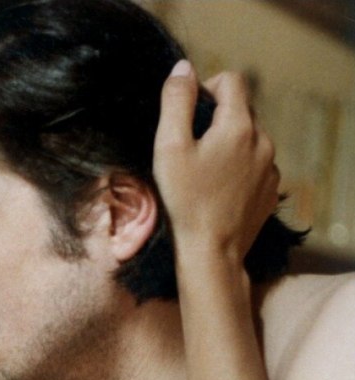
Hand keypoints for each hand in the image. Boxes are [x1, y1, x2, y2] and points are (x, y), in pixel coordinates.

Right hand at [154, 60, 279, 265]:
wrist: (212, 250)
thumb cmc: (185, 200)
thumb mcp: (169, 148)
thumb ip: (176, 102)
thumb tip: (183, 69)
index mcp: (239, 125)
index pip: (231, 81)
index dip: (206, 89)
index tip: (187, 116)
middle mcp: (262, 140)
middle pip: (240, 110)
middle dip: (215, 121)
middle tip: (189, 151)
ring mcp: (270, 166)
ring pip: (248, 138)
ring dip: (226, 145)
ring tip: (202, 175)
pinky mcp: (270, 189)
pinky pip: (254, 164)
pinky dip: (237, 169)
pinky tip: (216, 191)